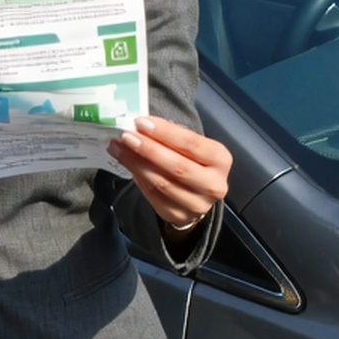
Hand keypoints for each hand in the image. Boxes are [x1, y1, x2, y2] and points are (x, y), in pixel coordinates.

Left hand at [109, 116, 230, 230]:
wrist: (196, 193)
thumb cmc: (192, 159)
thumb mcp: (190, 144)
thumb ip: (170, 135)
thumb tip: (140, 125)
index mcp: (220, 159)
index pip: (191, 143)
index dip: (165, 133)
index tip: (140, 122)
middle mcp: (213, 184)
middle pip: (177, 166)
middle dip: (148, 149)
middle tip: (125, 136)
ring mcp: (196, 204)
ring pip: (161, 183)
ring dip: (135, 163)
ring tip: (118, 147)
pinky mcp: (177, 215)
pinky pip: (152, 195)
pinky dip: (136, 176)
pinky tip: (124, 161)